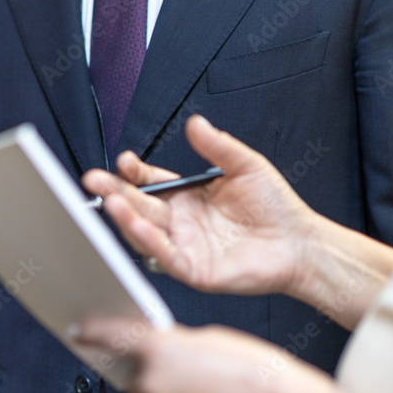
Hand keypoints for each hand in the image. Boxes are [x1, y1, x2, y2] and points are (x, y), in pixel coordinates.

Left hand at [75, 318, 324, 392]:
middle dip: (155, 373)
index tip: (78, 330)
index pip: (110, 335)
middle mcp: (151, 384)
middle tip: (191, 372)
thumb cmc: (255, 373)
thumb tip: (162, 351)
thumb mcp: (209, 339)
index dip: (91, 331)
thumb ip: (174, 343)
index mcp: (159, 350)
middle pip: (136, 376)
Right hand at [82, 115, 318, 296]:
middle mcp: (179, 222)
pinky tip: (138, 227)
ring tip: (110, 202)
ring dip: (124, 218)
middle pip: (137, 206)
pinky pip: (165, 256)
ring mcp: (183, 246)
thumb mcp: (246, 166)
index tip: (124, 161)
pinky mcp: (193, 270)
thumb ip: (218, 146)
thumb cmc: (275, 207)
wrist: (300, 242)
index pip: (149, 182)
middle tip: (93, 180)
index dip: (133, 173)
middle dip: (113, 192)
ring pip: (144, 232)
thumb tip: (195, 122)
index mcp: (186, 196)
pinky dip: (149, 242)